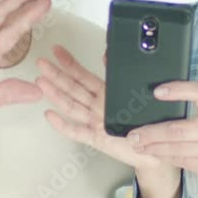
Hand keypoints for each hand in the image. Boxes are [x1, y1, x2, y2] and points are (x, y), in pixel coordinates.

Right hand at [34, 46, 167, 169]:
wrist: (156, 147)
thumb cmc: (146, 122)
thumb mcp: (136, 93)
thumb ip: (121, 74)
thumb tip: (110, 54)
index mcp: (107, 94)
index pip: (83, 75)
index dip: (69, 62)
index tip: (57, 50)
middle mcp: (98, 107)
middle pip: (73, 88)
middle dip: (56, 75)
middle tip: (42, 63)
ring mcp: (95, 122)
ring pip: (72, 106)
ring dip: (56, 94)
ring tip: (41, 83)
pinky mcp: (96, 139)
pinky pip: (77, 132)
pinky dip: (63, 125)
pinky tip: (50, 115)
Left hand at [129, 81, 197, 190]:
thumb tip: (164, 104)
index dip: (178, 90)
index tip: (157, 91)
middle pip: (177, 129)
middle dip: (151, 132)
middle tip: (133, 134)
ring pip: (175, 148)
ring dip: (152, 147)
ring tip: (137, 145)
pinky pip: (180, 160)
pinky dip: (164, 156)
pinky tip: (153, 153)